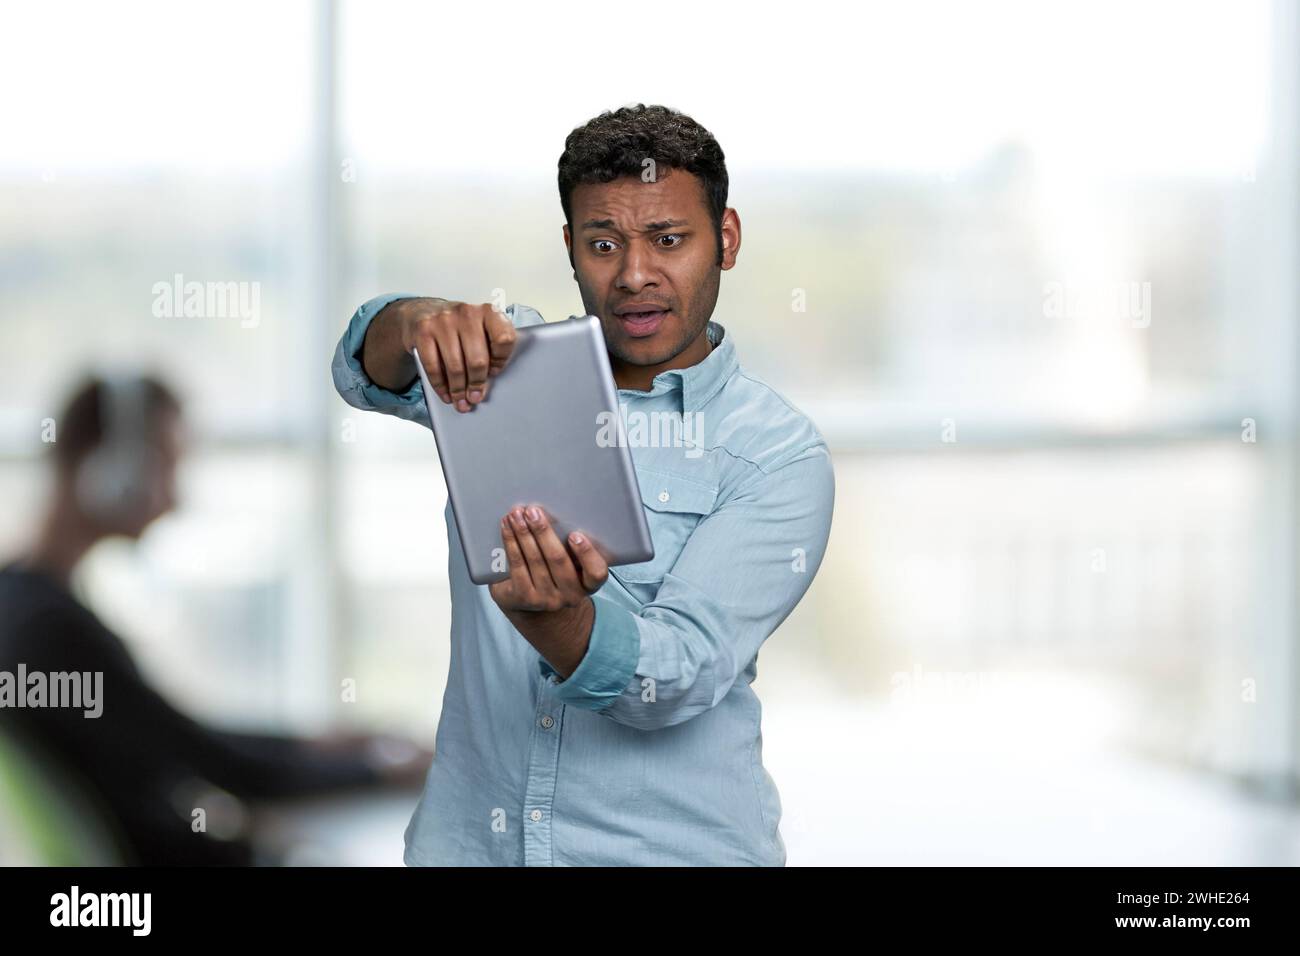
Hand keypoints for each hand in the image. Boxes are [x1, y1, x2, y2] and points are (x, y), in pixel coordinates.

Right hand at [397, 298, 516, 411]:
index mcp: (488, 312)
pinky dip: (440, 385)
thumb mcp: (479, 328)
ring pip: (455, 366)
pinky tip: (445, 393)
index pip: (504, 339)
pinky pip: (433, 367)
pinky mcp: (424, 331)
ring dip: (458, 390)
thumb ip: (489, 347)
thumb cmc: (458, 325)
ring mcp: (443, 321)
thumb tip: (489, 382)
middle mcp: (467, 313)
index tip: (494, 372)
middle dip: (476, 384)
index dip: (501, 361)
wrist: (423, 311)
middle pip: (478, 359)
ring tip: (460, 400)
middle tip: (475, 397)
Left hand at [489, 505, 607, 612]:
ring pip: (534, 560)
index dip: (586, 553)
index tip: (575, 534)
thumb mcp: (568, 565)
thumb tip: (551, 514)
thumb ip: (570, 547)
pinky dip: (511, 542)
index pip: (596, 572)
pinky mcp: (524, 598)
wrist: (529, 604)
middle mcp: (570, 595)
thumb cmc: (552, 575)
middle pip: (558, 560)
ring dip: (523, 533)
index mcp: (587, 584)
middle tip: (533, 511)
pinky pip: (517, 565)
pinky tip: (507, 528)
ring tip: (516, 515)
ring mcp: (546, 599)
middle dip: (543, 531)